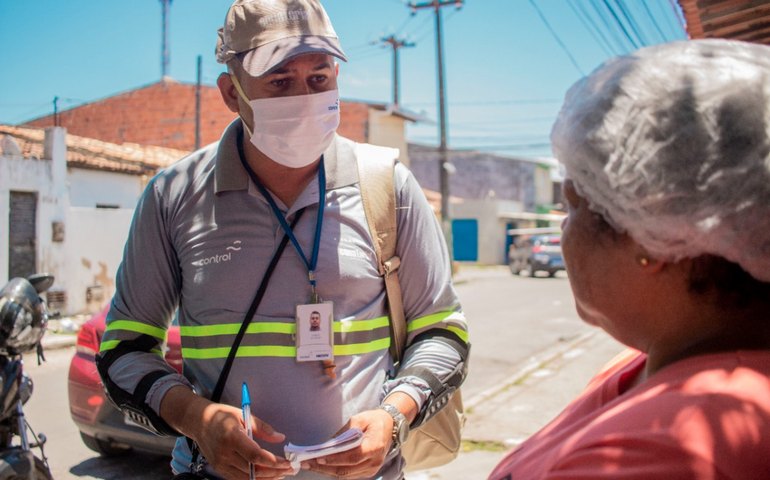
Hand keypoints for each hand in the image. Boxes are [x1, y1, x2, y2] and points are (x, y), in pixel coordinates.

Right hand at [161, 387, 293, 478]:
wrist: (199, 422)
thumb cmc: (222, 415)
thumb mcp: (243, 414)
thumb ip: (262, 428)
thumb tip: (280, 438)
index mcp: (231, 437)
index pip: (254, 456)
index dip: (272, 462)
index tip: (286, 462)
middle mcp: (225, 454)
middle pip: (253, 470)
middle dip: (274, 472)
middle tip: (291, 469)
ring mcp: (221, 464)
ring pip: (248, 478)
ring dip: (267, 478)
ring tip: (282, 473)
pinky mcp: (219, 469)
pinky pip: (240, 479)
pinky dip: (255, 479)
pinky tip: (267, 475)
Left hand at [301, 409, 392, 478]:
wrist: (389, 425)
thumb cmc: (373, 420)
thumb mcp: (359, 419)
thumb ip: (344, 433)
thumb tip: (327, 445)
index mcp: (374, 446)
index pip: (352, 457)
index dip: (334, 460)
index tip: (318, 458)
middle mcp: (374, 461)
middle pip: (346, 470)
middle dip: (324, 468)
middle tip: (307, 463)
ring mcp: (372, 469)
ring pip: (345, 475)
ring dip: (326, 471)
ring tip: (311, 465)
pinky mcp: (368, 472)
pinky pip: (348, 475)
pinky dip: (334, 471)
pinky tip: (322, 465)